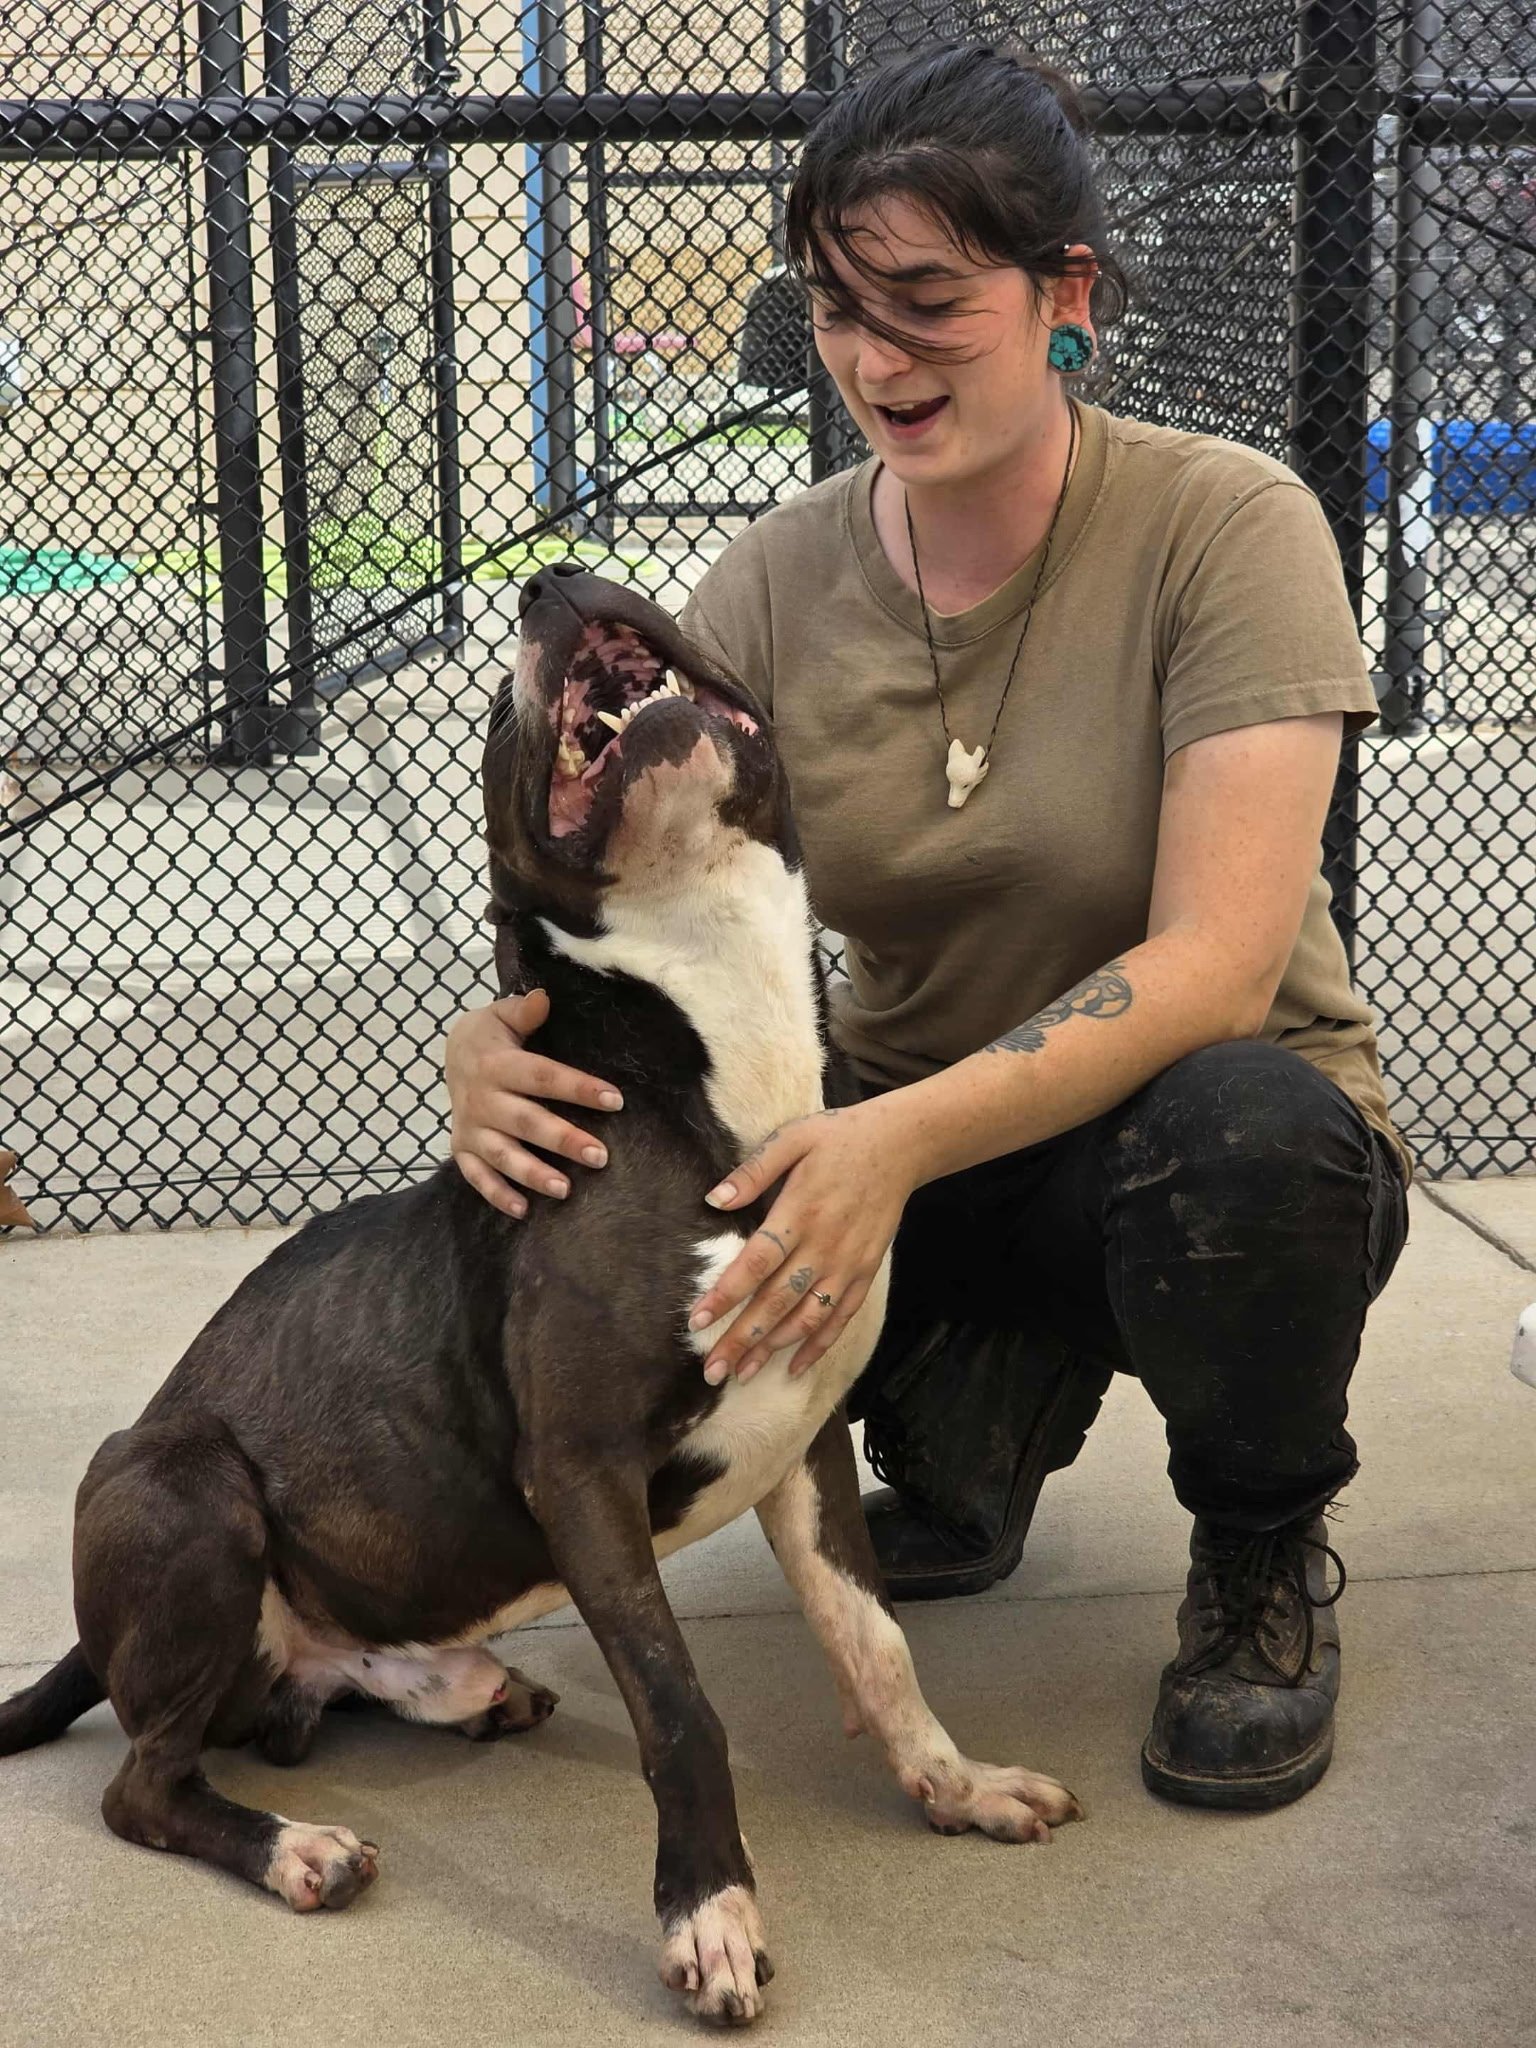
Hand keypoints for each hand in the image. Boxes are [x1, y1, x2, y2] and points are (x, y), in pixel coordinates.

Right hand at [445, 990, 623, 1218]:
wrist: (451, 1054)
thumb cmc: (493, 1036)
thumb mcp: (502, 1014)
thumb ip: (523, 1011)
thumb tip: (543, 998)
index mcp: (497, 1064)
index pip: (542, 1077)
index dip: (578, 1088)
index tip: (615, 1100)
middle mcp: (482, 1099)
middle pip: (526, 1122)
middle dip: (562, 1140)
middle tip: (599, 1157)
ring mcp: (471, 1127)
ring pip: (502, 1154)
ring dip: (532, 1173)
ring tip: (564, 1189)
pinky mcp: (463, 1148)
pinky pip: (477, 1176)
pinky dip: (496, 1194)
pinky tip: (523, 1210)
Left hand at [687, 1098, 922, 1381]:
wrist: (901, 1145)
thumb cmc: (839, 1138)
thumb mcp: (793, 1138)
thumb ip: (754, 1171)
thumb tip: (713, 1199)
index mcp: (800, 1211)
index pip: (757, 1263)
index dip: (727, 1295)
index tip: (698, 1321)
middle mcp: (825, 1245)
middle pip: (777, 1302)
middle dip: (742, 1339)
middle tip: (712, 1370)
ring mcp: (848, 1264)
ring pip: (808, 1317)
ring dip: (774, 1349)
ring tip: (743, 1374)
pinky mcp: (866, 1272)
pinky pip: (841, 1317)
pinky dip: (819, 1345)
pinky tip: (795, 1368)